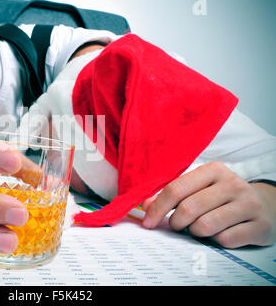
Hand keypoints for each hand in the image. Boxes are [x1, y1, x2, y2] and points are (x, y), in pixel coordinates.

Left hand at [142, 162, 275, 247]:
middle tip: (177, 226)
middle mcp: (232, 183)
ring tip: (199, 228)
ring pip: (205, 226)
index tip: (148, 222)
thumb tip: (146, 206)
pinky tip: (220, 233)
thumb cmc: (221, 197)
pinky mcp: (260, 224)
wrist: (264, 205)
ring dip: (196, 232)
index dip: (157, 208)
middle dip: (176, 222)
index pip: (176, 189)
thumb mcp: (198, 189)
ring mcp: (248, 203)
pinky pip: (225, 240)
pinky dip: (217, 241)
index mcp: (213, 170)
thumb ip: (172, 195)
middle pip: (188, 208)